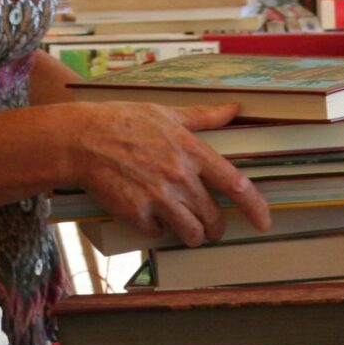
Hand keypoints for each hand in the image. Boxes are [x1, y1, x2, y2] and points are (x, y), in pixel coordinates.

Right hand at [67, 101, 271, 245]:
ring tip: (184, 229)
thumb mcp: (166, 112)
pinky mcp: (137, 213)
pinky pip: (159, 234)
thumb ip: (203, 116)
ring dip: (192, 236)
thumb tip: (234, 108)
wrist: (79, 138)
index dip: (255, 207)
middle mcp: (180, 176)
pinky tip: (148, 215)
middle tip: (209, 227)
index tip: (264, 223)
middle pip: (214, 218)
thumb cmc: (122, 121)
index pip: (236, 184)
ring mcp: (159, 197)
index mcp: (192, 151)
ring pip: (192, 233)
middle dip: (215, 227)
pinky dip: (156, 229)